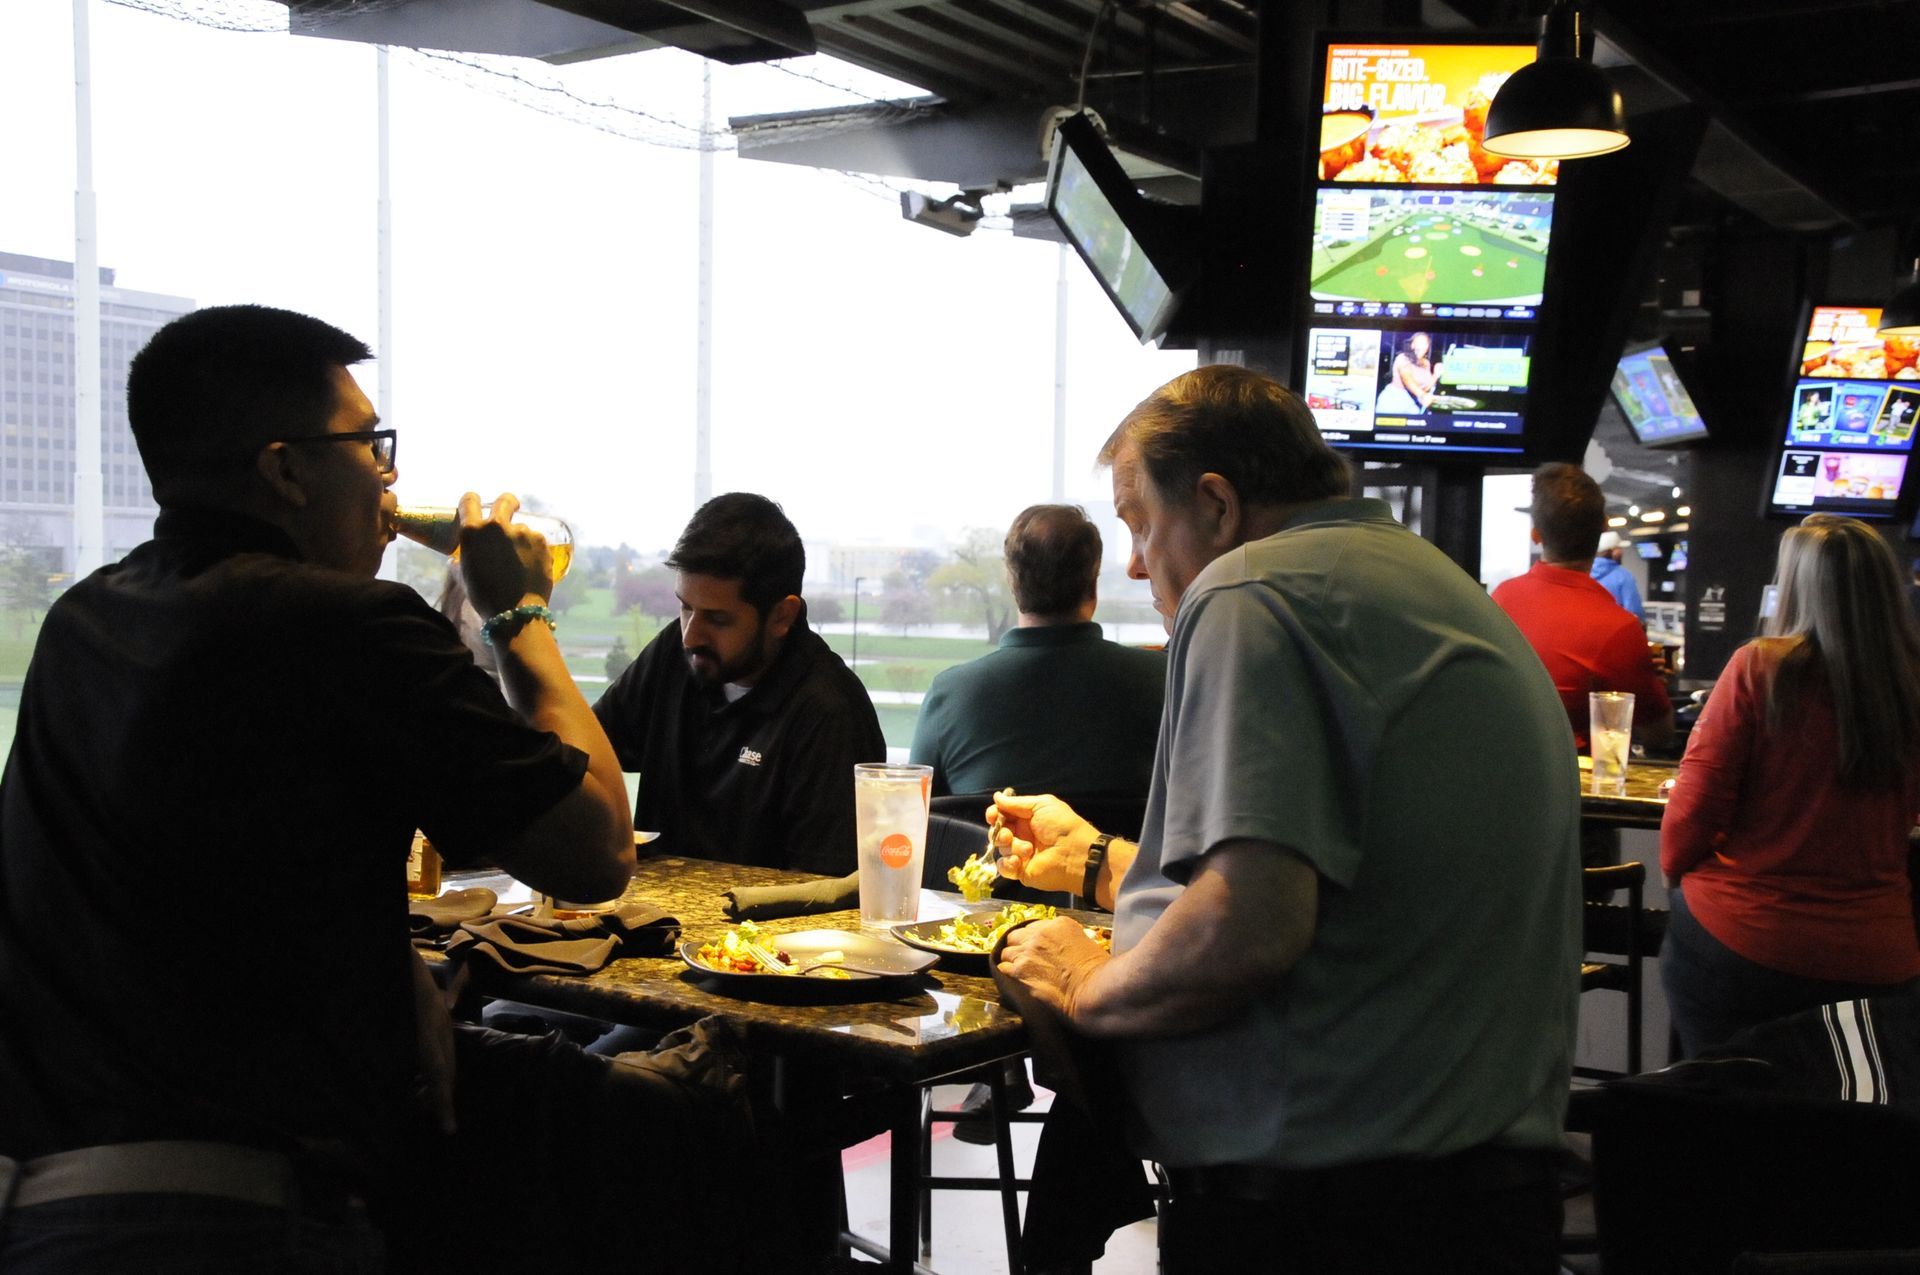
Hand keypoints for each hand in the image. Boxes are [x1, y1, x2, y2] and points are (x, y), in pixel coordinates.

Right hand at [457, 491, 554, 615]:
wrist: (514, 611)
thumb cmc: (484, 597)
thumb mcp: (465, 575)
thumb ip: (461, 561)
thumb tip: (457, 559)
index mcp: (472, 531)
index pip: (469, 501)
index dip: (472, 500)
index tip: (476, 502)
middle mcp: (497, 525)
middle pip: (504, 501)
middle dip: (508, 502)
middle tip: (511, 507)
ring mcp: (522, 531)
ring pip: (521, 528)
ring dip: (520, 538)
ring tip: (521, 561)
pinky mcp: (541, 541)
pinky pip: (536, 540)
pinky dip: (534, 549)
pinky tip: (532, 565)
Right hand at [985, 791, 1094, 895]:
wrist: (1075, 853)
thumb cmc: (1061, 826)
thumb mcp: (1041, 805)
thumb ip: (1016, 803)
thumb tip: (997, 796)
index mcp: (1027, 818)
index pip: (1003, 814)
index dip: (994, 814)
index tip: (992, 815)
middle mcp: (1022, 835)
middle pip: (998, 831)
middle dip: (1000, 832)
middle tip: (1009, 835)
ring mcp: (1021, 854)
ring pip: (1001, 848)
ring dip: (1011, 847)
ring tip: (1027, 849)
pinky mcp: (1021, 871)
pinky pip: (1004, 867)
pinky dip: (1007, 863)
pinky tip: (1019, 861)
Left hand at [996, 916, 1108, 1019]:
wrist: (1092, 991)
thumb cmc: (1098, 972)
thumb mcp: (1087, 944)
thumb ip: (1068, 940)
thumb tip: (1061, 949)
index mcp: (1059, 924)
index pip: (1035, 927)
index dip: (1034, 939)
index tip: (1036, 948)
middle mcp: (1039, 934)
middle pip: (1016, 936)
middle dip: (1019, 946)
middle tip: (1025, 958)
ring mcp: (1027, 952)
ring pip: (1007, 952)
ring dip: (1012, 960)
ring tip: (1018, 970)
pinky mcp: (1019, 971)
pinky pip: (1003, 968)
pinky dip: (1007, 972)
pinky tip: (1014, 978)